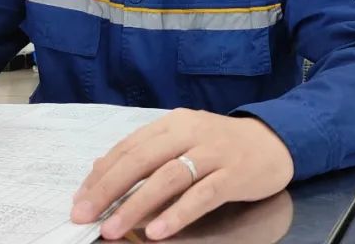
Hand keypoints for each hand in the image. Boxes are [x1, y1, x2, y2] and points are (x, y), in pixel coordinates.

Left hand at [70, 108, 294, 240]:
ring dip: (137, 204)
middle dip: (109, 189)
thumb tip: (101, 172)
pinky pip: (202, 195)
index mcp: (173, 123)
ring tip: (113, 228)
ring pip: (169, 177)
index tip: (80, 200)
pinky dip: (178, 213)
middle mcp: (191, 133)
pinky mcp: (234, 174)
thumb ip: (148, 153)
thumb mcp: (183, 140)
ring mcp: (214, 153)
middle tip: (85, 215)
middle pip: (142, 159)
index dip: (102, 174)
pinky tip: (158, 231)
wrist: (275, 141)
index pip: (129, 147)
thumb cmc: (221, 145)